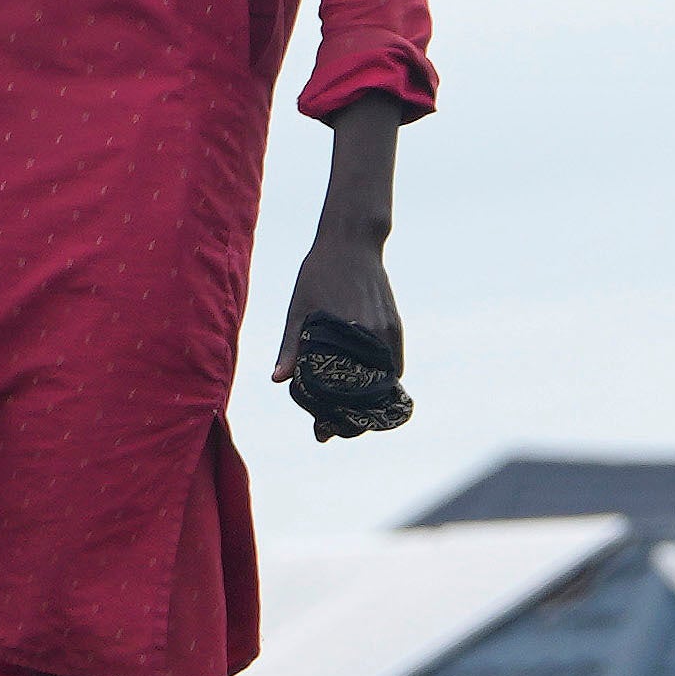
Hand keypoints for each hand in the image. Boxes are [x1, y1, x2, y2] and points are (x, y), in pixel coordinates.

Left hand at [278, 226, 408, 439]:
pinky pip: (393, 363)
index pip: (349, 393)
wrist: (351, 242)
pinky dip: (380, 379)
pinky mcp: (395, 327)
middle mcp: (375, 338)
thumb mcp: (299, 310)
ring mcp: (389, 333)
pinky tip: (361, 386)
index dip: (338, 418)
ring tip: (345, 411)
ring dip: (368, 398)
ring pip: (384, 380)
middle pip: (370, 394)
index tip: (324, 433)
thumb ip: (291, 347)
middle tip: (331, 428)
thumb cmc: (318, 274)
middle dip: (353, 415)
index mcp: (349, 336)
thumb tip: (278, 380)